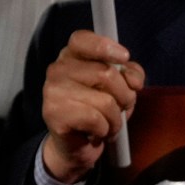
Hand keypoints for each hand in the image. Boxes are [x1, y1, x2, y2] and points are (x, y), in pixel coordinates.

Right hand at [39, 30, 141, 184]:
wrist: (78, 145)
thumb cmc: (99, 110)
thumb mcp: (120, 87)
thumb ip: (129, 75)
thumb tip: (132, 79)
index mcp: (71, 57)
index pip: (81, 40)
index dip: (105, 46)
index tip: (124, 57)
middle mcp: (57, 70)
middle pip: (106, 73)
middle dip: (125, 96)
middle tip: (120, 107)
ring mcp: (52, 91)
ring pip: (105, 100)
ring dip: (116, 118)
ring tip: (108, 123)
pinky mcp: (54, 114)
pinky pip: (95, 119)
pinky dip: (105, 129)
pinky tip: (97, 131)